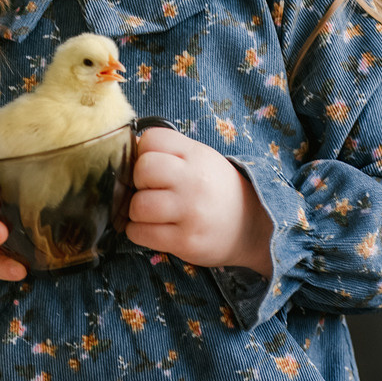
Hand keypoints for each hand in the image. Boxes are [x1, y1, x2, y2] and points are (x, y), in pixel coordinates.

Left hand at [126, 126, 273, 271]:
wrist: (251, 227)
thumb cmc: (216, 190)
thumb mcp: (200, 160)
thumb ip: (169, 150)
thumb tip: (130, 146)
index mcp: (197, 155)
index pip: (152, 139)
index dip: (143, 152)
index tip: (152, 166)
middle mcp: (195, 181)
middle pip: (142, 170)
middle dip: (138, 182)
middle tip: (150, 190)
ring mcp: (190, 212)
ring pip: (138, 205)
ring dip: (136, 211)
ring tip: (150, 212)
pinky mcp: (185, 241)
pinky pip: (140, 233)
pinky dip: (137, 231)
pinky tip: (150, 228)